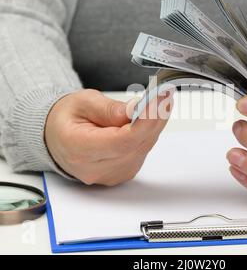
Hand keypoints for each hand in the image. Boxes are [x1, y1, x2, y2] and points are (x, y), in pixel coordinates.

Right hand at [45, 89, 172, 185]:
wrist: (58, 138)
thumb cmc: (67, 119)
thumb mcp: (82, 102)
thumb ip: (109, 109)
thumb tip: (136, 109)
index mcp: (79, 149)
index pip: (122, 141)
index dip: (146, 121)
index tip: (160, 99)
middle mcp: (96, 168)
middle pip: (137, 144)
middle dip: (155, 117)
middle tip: (165, 94)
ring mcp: (111, 174)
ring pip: (143, 147)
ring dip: (155, 124)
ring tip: (160, 101)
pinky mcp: (122, 173)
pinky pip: (142, 151)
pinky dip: (148, 133)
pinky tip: (150, 117)